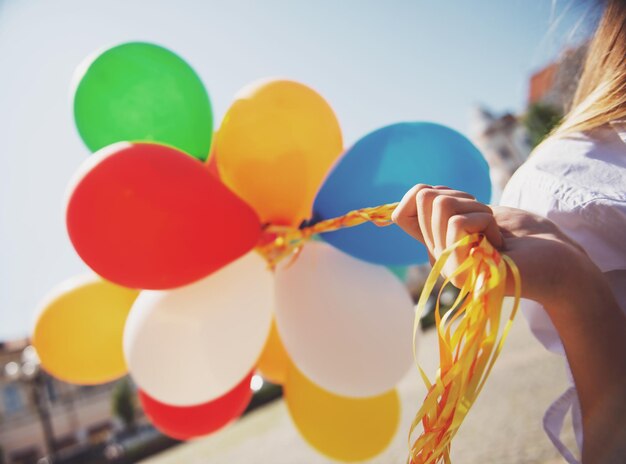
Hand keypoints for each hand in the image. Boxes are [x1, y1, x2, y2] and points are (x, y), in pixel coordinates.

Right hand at [391, 184, 593, 305]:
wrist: (559, 262)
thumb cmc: (526, 236)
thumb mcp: (478, 211)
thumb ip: (448, 206)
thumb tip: (418, 194)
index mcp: (437, 243)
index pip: (399, 213)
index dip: (420, 196)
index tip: (459, 203)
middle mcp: (437, 257)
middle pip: (424, 197)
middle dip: (463, 196)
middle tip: (486, 222)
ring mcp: (448, 267)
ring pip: (441, 205)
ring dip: (478, 210)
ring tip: (494, 234)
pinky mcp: (462, 272)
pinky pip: (458, 223)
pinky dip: (485, 222)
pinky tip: (498, 245)